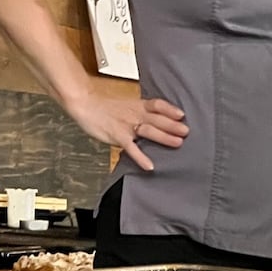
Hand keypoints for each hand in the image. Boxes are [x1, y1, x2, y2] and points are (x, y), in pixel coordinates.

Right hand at [67, 94, 187, 170]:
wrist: (85, 104)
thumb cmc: (104, 107)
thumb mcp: (126, 106)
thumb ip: (141, 112)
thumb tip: (157, 120)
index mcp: (138, 106)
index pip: (157, 105)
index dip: (170, 109)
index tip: (182, 114)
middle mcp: (135, 114)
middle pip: (157, 118)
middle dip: (173, 125)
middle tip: (186, 132)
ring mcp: (127, 125)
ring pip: (148, 130)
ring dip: (164, 137)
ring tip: (177, 144)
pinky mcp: (118, 136)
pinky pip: (131, 148)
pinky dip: (140, 157)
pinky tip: (149, 165)